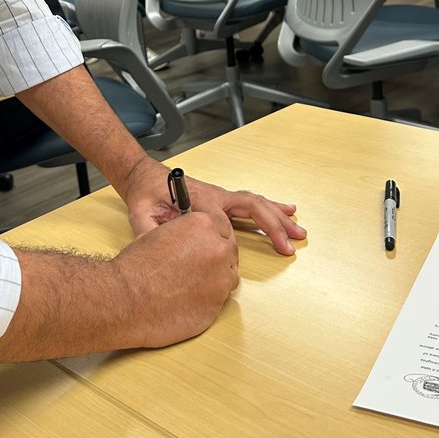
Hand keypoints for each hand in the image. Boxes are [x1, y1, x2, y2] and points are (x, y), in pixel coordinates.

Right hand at [113, 213, 238, 345]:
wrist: (127, 298)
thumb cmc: (137, 266)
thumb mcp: (160, 232)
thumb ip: (186, 234)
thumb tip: (193, 241)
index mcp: (203, 225)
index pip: (222, 228)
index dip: (211, 237)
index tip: (203, 245)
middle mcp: (218, 249)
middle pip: (229, 252)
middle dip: (216, 258)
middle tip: (195, 267)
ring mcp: (221, 279)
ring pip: (228, 277)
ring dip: (214, 279)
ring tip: (189, 285)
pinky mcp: (218, 305)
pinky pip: (219, 300)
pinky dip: (207, 300)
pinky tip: (187, 300)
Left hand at [122, 159, 305, 254]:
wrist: (146, 177)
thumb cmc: (145, 194)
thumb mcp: (139, 213)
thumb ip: (149, 229)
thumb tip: (158, 246)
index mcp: (197, 198)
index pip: (220, 220)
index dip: (226, 239)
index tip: (230, 259)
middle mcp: (215, 195)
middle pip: (250, 207)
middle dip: (271, 227)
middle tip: (288, 246)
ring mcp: (221, 196)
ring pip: (256, 204)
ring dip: (278, 218)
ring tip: (298, 231)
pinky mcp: (223, 199)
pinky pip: (252, 203)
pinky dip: (271, 208)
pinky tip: (289, 211)